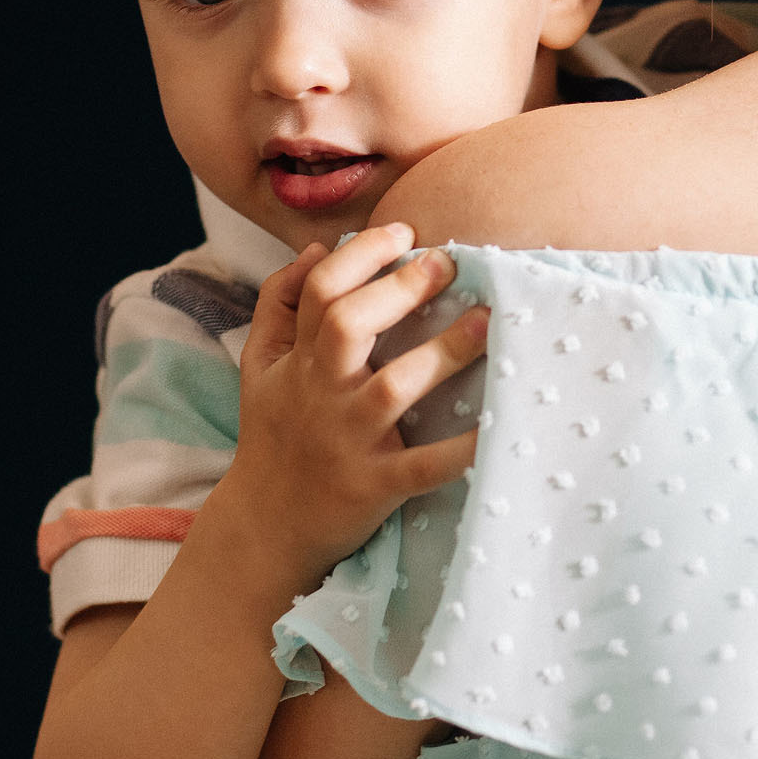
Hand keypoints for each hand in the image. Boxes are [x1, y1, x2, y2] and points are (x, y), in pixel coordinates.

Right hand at [212, 224, 486, 589]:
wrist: (266, 527)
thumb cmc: (273, 434)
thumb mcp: (259, 364)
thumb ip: (278, 302)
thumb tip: (318, 248)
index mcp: (297, 361)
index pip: (318, 292)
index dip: (360, 255)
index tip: (403, 231)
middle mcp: (321, 394)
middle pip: (348, 327)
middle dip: (400, 289)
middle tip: (448, 261)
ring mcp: (349, 441)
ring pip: (392, 389)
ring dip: (441, 354)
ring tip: (486, 322)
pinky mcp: (375, 487)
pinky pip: (423, 467)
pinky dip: (460, 451)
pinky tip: (498, 427)